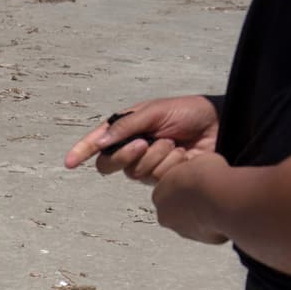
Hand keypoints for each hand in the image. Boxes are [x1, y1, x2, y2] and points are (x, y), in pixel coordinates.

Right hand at [64, 95, 219, 183]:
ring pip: (132, 172)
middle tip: (142, 144)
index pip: (98, 142)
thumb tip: (100, 142)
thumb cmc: (190, 112)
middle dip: (123, 156)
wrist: (221, 126)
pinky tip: (182, 155)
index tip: (69, 162)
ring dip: (154, 157)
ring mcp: (147, 164)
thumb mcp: (155, 111)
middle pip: (108, 164)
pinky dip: (167, 165)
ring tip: (174, 143)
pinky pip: (153, 178)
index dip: (81, 152)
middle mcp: (133, 148)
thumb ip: (125, 126)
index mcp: (128, 128)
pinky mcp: (162, 178)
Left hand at [151, 153, 230, 243]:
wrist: (223, 197)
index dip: (185, 186)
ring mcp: (180, 230)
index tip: (198, 182)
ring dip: (201, 215)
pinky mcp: (199, 239)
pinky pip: (207, 231)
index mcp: (159, 193)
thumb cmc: (209, 178)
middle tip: (208, 194)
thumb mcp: (197, 160)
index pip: (168, 191)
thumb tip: (198, 167)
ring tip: (218, 203)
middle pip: (177, 209)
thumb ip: (192, 168)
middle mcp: (165, 215)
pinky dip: (214, 225)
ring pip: (190, 222)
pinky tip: (224, 213)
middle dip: (191, 203)